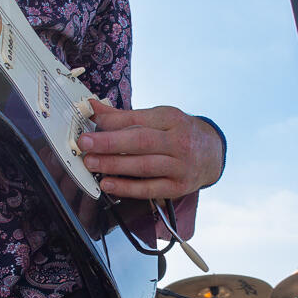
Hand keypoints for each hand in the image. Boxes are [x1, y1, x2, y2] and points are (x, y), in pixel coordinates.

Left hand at [79, 99, 223, 198]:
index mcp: (172, 119)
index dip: (113, 122)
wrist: (212, 154)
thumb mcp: (158, 117)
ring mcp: (180, 166)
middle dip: (109, 143)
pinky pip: (149, 189)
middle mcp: (178, 142)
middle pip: (141, 142)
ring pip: (144, 166)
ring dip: (114, 166)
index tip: (90, 123)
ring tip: (92, 164)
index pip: (139, 120)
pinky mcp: (178, 187)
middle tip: (86, 144)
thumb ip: (125, 116)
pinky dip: (127, 188)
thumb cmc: (179, 133)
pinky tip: (109, 184)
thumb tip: (94, 108)